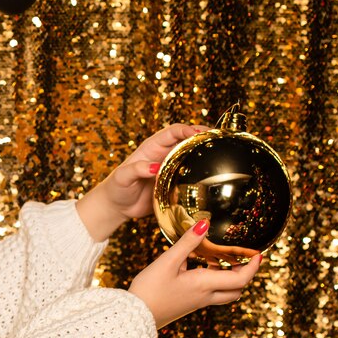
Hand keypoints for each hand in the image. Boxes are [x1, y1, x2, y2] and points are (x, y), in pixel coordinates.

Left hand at [77, 123, 207, 240]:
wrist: (116, 207)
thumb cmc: (116, 188)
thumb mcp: (123, 176)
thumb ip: (137, 169)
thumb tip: (155, 167)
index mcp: (152, 148)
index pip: (173, 132)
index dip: (188, 130)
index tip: (200, 133)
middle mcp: (163, 156)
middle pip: (186, 142)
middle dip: (202, 138)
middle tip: (218, 140)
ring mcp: (169, 170)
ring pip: (190, 159)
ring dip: (203, 155)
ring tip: (221, 155)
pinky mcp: (173, 185)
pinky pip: (189, 178)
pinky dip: (200, 176)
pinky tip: (211, 179)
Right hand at [128, 219, 262, 328]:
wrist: (135, 315)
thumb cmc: (150, 289)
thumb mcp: (168, 261)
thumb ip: (188, 242)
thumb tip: (205, 224)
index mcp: (204, 284)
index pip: (240, 279)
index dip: (253, 267)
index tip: (259, 254)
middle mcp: (205, 296)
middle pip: (236, 289)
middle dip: (245, 274)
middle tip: (245, 258)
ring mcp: (197, 302)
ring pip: (225, 293)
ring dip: (231, 278)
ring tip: (225, 259)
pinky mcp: (189, 304)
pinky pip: (211, 293)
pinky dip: (215, 280)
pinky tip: (201, 268)